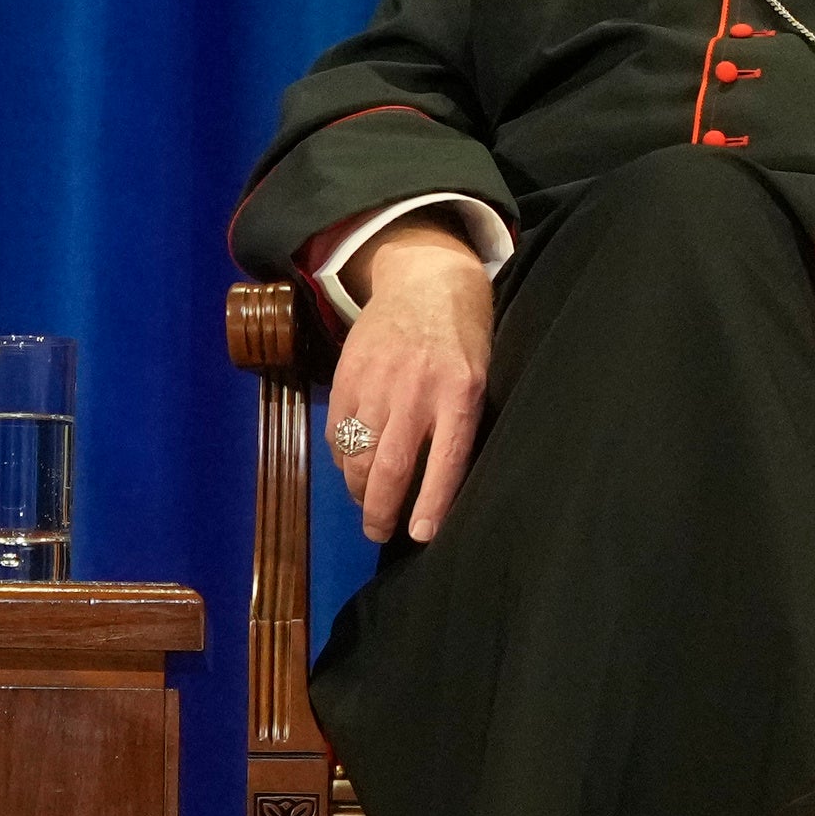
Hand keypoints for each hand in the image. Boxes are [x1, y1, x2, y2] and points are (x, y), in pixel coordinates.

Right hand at [325, 224, 494, 542]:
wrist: (424, 280)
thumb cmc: (462, 339)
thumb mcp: (477, 378)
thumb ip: (459, 425)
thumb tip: (437, 487)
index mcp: (460, 393)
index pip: (447, 459)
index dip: (431, 502)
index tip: (419, 535)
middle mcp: (417, 389)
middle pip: (391, 465)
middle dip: (381, 509)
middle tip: (379, 531)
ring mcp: (377, 381)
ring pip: (358, 454)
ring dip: (358, 488)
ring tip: (367, 502)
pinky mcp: (347, 374)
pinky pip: (337, 431)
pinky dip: (342, 457)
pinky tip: (352, 464)